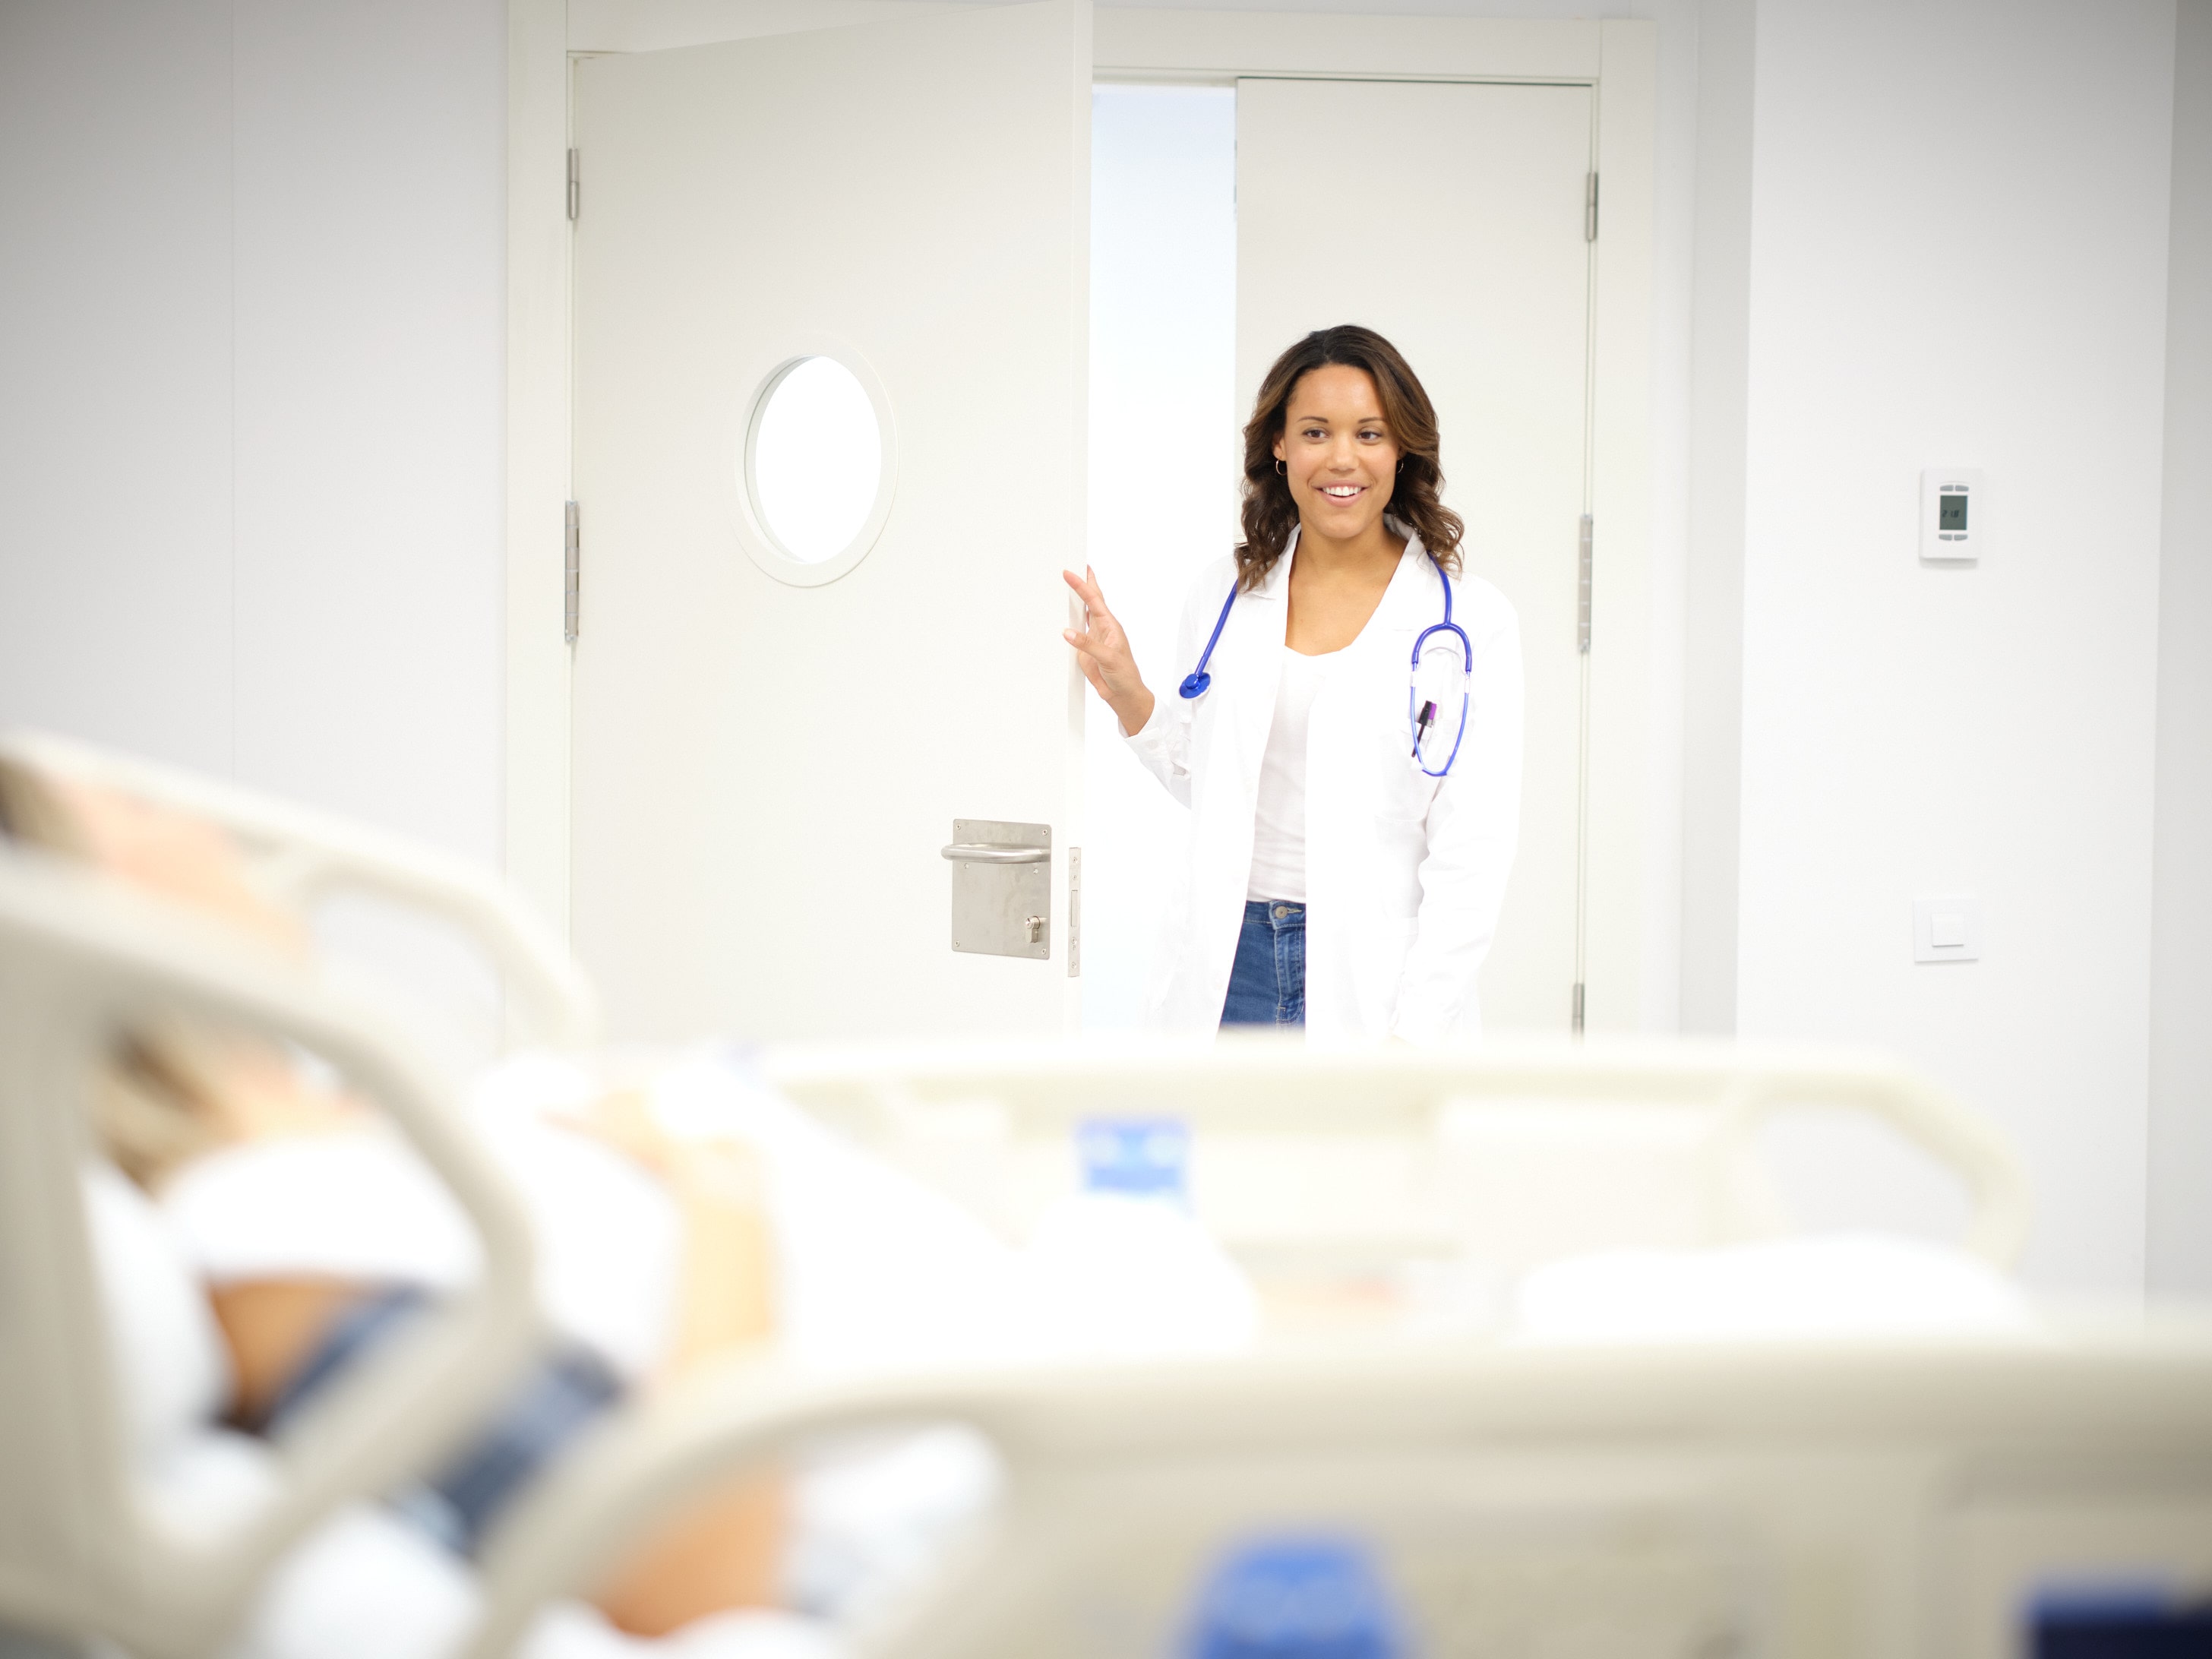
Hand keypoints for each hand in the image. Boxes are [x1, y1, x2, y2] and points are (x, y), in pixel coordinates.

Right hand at [1062, 566, 1155, 735]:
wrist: (1124, 694)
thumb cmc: (1125, 675)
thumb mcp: (1108, 658)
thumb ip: (1088, 645)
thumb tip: (1068, 632)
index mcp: (1110, 625)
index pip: (1093, 600)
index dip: (1082, 585)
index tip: (1070, 572)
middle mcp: (1101, 628)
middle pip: (1092, 599)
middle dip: (1084, 582)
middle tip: (1076, 565)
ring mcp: (1093, 638)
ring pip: (1084, 612)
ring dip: (1077, 599)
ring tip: (1070, 583)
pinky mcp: (1085, 650)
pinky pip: (1075, 631)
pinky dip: (1069, 620)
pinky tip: (1064, 615)